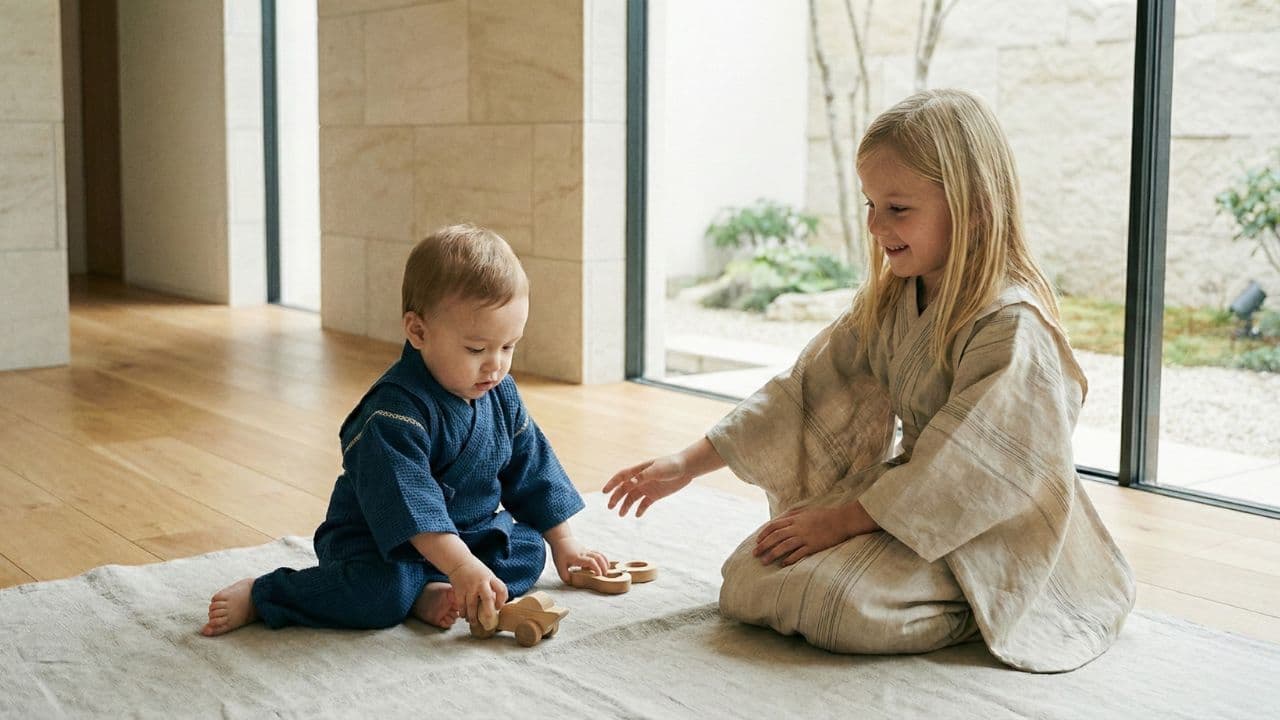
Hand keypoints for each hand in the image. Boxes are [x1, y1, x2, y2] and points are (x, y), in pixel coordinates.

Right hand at [445, 556, 508, 629]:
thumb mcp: (488, 575)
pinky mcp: (459, 590)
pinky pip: (461, 604)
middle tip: (489, 621)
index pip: (501, 589)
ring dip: (473, 616)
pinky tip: (464, 616)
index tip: (499, 607)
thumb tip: (496, 604)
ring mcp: (469, 587)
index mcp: (490, 578)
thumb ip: (492, 587)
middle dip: (489, 611)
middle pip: (487, 598)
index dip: (502, 600)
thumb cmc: (476, 570)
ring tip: (474, 623)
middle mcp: (481, 583)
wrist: (459, 562)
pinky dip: (463, 612)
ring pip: (472, 605)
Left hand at [548, 535, 608, 582]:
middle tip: (605, 575)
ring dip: (605, 562)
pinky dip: (603, 560)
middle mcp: (584, 553)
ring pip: (599, 554)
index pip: (591, 561)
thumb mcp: (559, 566)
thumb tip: (571, 582)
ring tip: (607, 570)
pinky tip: (603, 565)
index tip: (599, 576)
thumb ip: (564, 575)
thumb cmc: (560, 553)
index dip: (596, 568)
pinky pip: (598, 554)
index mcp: (578, 557)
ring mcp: (587, 551)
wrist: (561, 540)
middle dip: (604, 566)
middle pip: (598, 557)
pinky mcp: (588, 551)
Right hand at [603, 454, 692, 516]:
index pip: (621, 477)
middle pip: (624, 489)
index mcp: (638, 471)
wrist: (686, 468)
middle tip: (610, 507)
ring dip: (626, 505)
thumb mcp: (657, 470)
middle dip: (616, 498)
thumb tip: (630, 482)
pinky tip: (637, 515)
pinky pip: (644, 504)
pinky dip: (640, 509)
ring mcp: (647, 487)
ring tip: (621, 514)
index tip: (604, 492)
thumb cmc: (671, 465)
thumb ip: (643, 476)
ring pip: (632, 498)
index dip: (612, 484)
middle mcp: (640, 480)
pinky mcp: (655, 495)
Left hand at [752, 501, 876, 566]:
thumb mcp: (807, 511)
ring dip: (772, 554)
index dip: (764, 534)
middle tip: (755, 554)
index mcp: (795, 519)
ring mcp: (805, 537)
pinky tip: (783, 564)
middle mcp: (798, 527)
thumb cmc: (826, 516)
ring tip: (764, 561)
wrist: (842, 520)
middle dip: (763, 545)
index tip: (757, 541)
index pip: (774, 526)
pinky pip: (799, 553)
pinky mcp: (814, 545)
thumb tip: (782, 518)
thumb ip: (794, 515)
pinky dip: (790, 559)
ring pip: (784, 546)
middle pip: (775, 537)